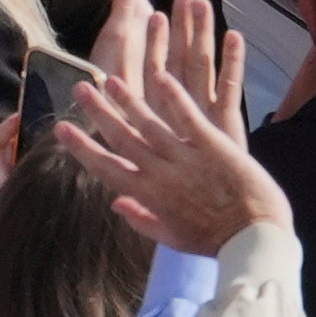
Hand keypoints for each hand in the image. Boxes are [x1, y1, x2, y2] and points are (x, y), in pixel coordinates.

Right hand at [52, 0, 286, 255]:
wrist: (254, 238)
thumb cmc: (214, 241)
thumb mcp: (171, 237)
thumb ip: (140, 219)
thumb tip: (114, 205)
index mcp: (149, 197)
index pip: (106, 168)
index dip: (82, 147)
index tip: (61, 128)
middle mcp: (161, 174)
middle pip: (122, 138)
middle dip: (98, 113)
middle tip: (79, 89)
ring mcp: (186, 157)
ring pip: (150, 123)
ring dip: (128, 100)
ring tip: (109, 79)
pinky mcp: (213, 145)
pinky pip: (188, 116)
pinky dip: (173, 96)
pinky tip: (159, 75)